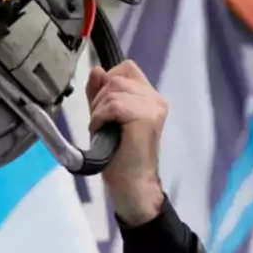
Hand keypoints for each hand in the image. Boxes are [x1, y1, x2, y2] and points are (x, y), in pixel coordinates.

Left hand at [86, 61, 166, 226]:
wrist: (130, 184)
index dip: (108, 81)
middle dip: (100, 98)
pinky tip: (103, 131)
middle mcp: (156, 99)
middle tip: (101, 122)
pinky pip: (113, 104)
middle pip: (117, 76)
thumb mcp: (104, 116)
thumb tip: (97, 69)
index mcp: (149, 97)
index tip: (102, 106)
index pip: (126, 68)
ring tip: (102, 129)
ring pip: (114, 88)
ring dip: (99, 109)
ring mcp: (153, 107)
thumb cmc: (118, 156)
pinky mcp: (146, 117)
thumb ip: (99, 93)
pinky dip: (101, 117)